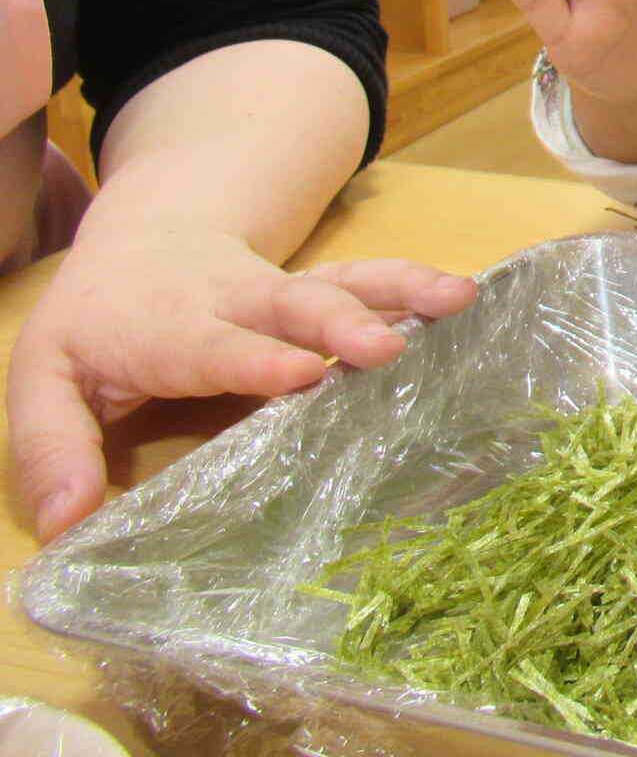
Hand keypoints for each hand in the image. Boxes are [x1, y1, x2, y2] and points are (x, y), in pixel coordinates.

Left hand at [8, 225, 474, 540]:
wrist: (144, 243)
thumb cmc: (95, 326)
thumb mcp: (44, 379)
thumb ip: (50, 447)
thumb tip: (66, 520)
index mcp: (167, 326)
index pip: (214, 345)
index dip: (256, 360)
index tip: (300, 375)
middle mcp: (237, 299)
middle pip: (292, 303)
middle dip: (339, 321)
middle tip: (387, 346)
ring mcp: (286, 290)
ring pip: (346, 280)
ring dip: (401, 289)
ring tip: (458, 297)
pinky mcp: (322, 289)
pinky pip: (373, 283)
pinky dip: (420, 287)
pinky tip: (466, 295)